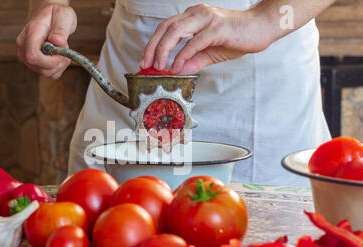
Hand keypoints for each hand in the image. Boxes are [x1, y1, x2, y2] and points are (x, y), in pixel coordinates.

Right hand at [17, 3, 76, 79]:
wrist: (49, 15)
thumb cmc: (55, 15)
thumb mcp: (63, 16)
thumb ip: (60, 29)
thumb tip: (57, 41)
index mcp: (31, 34)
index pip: (33, 56)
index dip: (49, 61)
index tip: (62, 53)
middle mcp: (25, 47)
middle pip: (40, 67)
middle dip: (57, 62)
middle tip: (65, 49)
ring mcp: (28, 57)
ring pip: (45, 73)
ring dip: (59, 65)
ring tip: (62, 51)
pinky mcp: (34, 63)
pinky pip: (48, 74)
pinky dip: (58, 68)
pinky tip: (60, 57)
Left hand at [140, 4, 273, 74]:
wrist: (262, 28)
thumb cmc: (237, 37)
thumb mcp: (210, 52)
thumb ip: (192, 61)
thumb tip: (176, 71)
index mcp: (193, 16)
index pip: (165, 27)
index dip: (152, 44)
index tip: (145, 61)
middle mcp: (197, 14)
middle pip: (166, 27)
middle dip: (152, 47)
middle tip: (146, 65)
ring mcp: (207, 19)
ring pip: (176, 31)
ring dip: (164, 50)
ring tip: (159, 67)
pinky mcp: (218, 28)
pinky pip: (194, 42)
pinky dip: (182, 56)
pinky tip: (177, 67)